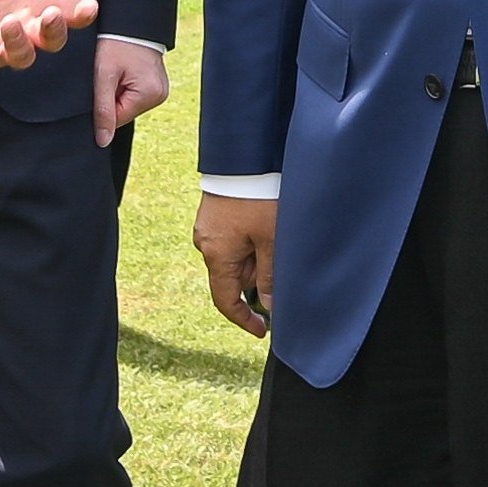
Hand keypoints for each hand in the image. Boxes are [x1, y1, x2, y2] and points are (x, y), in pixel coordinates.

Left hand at [0, 0, 98, 74]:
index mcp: (42, 3)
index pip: (71, 12)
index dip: (82, 12)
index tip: (89, 8)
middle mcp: (28, 28)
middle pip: (51, 40)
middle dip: (53, 30)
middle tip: (50, 15)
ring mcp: (2, 45)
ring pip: (20, 56)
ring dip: (17, 43)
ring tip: (8, 23)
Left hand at [94, 36, 168, 145]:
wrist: (129, 20)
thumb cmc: (115, 43)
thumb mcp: (104, 76)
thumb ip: (103, 110)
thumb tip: (103, 142)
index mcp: (151, 94)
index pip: (118, 118)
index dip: (103, 105)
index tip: (100, 84)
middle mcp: (161, 95)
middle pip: (124, 111)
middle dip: (111, 97)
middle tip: (108, 74)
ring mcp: (161, 89)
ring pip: (128, 103)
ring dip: (117, 91)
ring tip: (116, 70)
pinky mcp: (156, 84)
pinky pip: (134, 94)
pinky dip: (124, 86)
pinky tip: (123, 70)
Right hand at [195, 193, 276, 339]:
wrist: (243, 157)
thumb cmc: (258, 197)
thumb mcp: (271, 239)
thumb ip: (270, 276)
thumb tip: (269, 306)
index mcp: (216, 254)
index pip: (225, 300)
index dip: (243, 319)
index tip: (262, 330)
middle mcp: (206, 244)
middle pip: (234, 276)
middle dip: (260, 275)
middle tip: (281, 257)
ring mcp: (208, 228)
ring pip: (236, 257)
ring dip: (257, 255)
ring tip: (274, 232)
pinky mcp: (214, 215)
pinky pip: (234, 239)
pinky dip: (251, 240)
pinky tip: (265, 223)